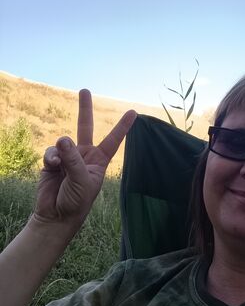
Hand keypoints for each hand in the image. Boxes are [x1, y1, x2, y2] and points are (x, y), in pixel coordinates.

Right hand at [33, 89, 135, 227]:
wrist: (55, 215)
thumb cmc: (76, 201)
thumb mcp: (81, 181)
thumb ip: (73, 159)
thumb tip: (62, 139)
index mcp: (99, 160)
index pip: (113, 139)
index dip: (123, 126)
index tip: (134, 111)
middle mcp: (84, 155)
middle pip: (85, 126)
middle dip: (84, 108)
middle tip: (84, 90)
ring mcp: (68, 156)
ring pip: (63, 142)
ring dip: (61, 152)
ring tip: (60, 166)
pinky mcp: (52, 160)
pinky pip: (51, 150)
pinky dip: (50, 157)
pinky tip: (51, 166)